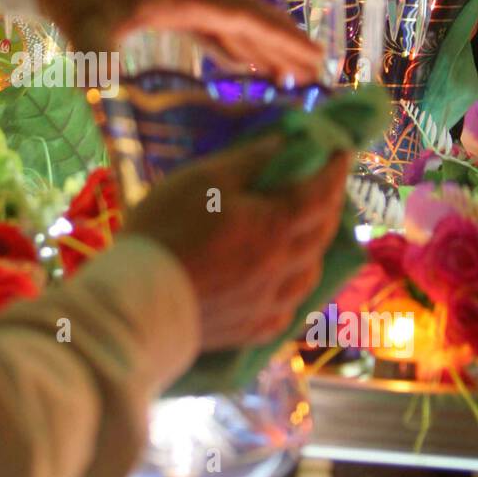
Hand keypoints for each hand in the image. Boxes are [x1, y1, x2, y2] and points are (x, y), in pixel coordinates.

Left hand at [37, 0, 321, 86]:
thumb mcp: (85, 27)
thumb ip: (100, 60)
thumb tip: (105, 98)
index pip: (246, 17)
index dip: (282, 38)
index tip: (314, 57)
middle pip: (249, 21)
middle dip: (284, 47)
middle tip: (318, 75)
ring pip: (231, 25)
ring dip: (261, 49)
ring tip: (290, 77)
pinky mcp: (162, 5)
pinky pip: (208, 27)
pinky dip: (230, 46)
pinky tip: (239, 64)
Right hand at [125, 136, 350, 348]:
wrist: (136, 304)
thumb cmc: (166, 230)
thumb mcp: (202, 179)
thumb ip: (248, 161)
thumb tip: (284, 145)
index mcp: (275, 226)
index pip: (321, 193)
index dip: (334, 170)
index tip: (341, 153)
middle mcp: (283, 267)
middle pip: (321, 234)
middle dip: (329, 207)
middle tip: (326, 189)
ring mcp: (269, 304)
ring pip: (309, 275)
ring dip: (315, 250)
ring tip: (306, 237)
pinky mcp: (251, 331)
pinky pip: (287, 309)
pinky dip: (292, 289)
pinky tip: (282, 285)